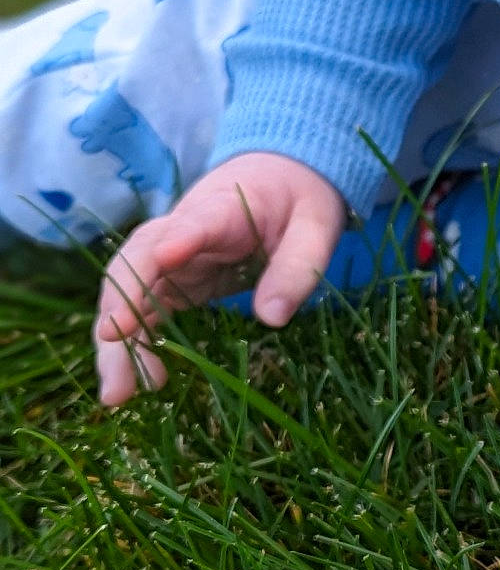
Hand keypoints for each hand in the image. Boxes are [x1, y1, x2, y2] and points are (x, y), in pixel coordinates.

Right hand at [94, 153, 346, 405]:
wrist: (280, 176)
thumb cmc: (299, 198)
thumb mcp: (317, 226)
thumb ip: (298, 267)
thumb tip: (273, 318)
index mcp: (224, 208)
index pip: (197, 220)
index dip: (179, 239)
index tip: (165, 259)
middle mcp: (181, 231)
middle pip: (138, 263)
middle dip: (121, 306)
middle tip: (113, 347)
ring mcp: (170, 257)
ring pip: (127, 294)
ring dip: (118, 342)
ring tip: (118, 394)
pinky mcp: (171, 281)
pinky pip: (143, 312)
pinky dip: (136, 345)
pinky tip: (143, 381)